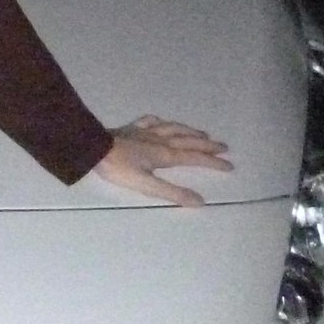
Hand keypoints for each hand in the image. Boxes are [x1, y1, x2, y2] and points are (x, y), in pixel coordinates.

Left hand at [90, 115, 232, 206]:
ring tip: (202, 133)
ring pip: (174, 128)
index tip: (230, 165)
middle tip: (224, 147)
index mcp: (165, 154)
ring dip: (190, 131)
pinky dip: (160, 121)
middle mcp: (160, 140)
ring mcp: (145, 132)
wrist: (94, 148)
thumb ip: (172, 193)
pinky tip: (161, 121)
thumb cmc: (119, 169)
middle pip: (189, 141)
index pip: (195, 158)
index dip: (213, 162)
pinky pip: (149, 121)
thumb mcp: (147, 185)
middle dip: (208, 144)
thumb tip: (200, 202)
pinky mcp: (131, 128)